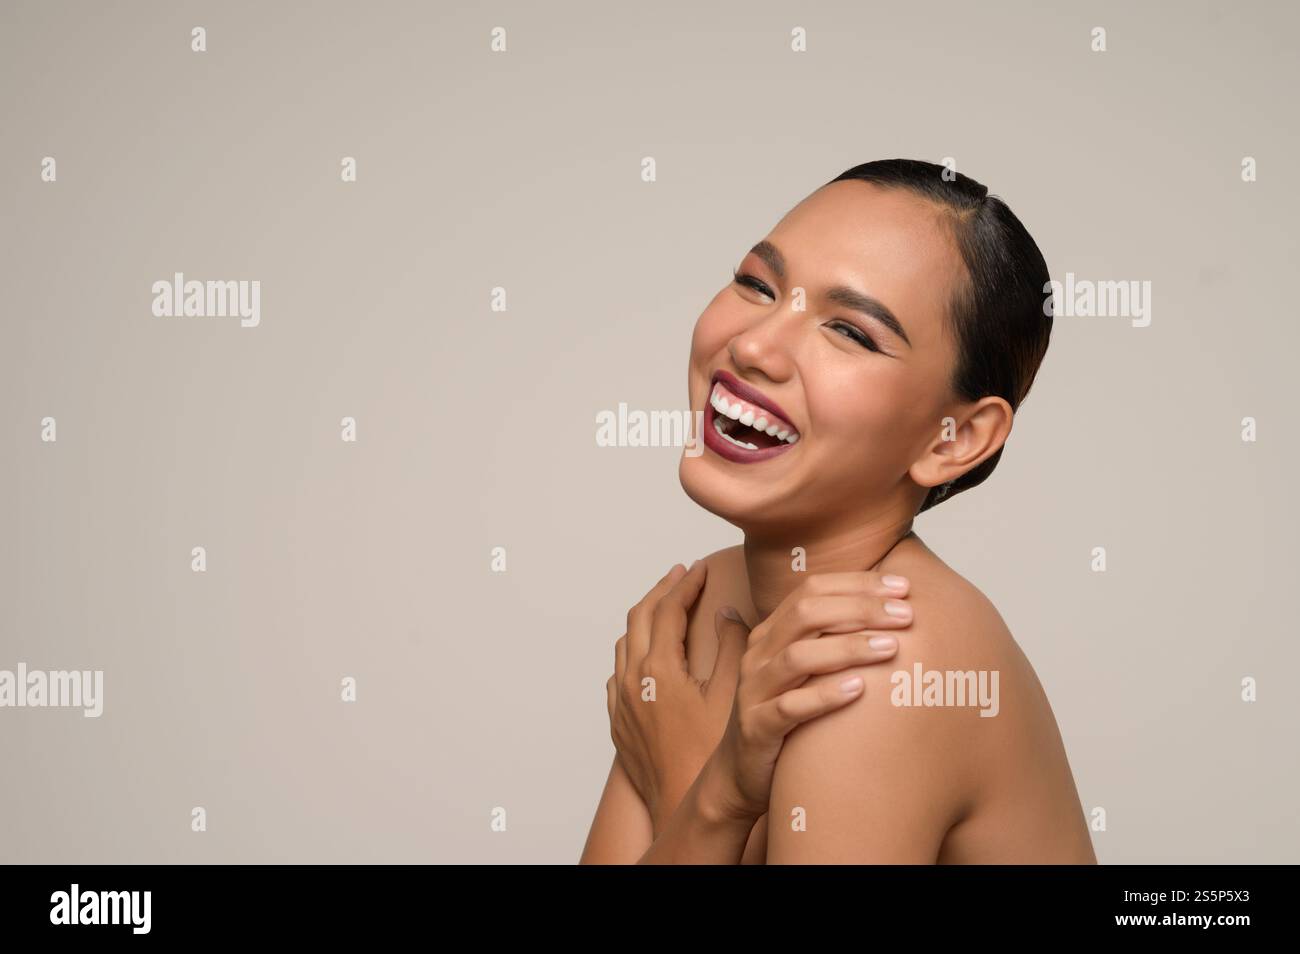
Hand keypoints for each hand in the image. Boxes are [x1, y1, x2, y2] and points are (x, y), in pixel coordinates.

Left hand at [606, 561, 729, 831]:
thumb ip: (733, 648)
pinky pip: (618, 670)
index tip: (702, 568)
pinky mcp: (617, 718)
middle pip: (640, 616)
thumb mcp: (732, 695)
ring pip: (625, 641)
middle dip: (662, 590)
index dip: (687, 583)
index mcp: (659, 668)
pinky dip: (635, 648)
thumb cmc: (711, 755)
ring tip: (667, 606)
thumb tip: (728, 613)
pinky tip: (650, 653)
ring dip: (646, 618)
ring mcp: (620, 699)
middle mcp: (631, 679)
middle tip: (682, 575)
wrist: (682, 801)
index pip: (669, 608)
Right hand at [701, 570, 911, 822]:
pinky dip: (824, 695)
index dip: (857, 584)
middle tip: (905, 615)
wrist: (742, 770)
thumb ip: (832, 637)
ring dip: (848, 648)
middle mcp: (760, 654)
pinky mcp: (757, 727)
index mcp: (771, 632)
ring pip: (798, 656)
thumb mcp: (806, 669)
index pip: (812, 589)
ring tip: (890, 647)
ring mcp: (755, 690)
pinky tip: (858, 689)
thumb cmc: (787, 713)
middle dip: (859, 608)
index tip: (903, 587)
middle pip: (806, 614)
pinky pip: (790, 707)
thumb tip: (887, 607)